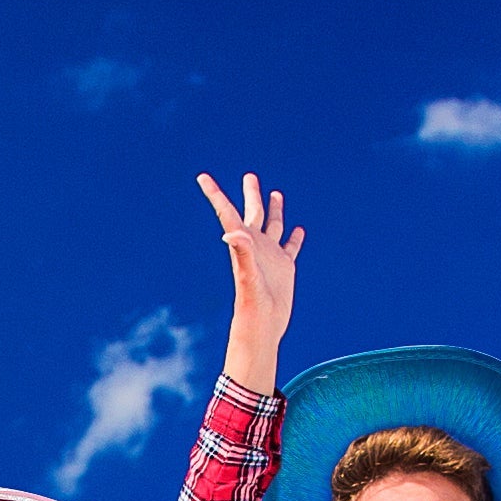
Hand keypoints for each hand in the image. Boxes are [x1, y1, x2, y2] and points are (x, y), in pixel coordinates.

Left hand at [197, 173, 299, 373]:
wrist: (263, 324)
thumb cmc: (251, 303)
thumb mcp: (247, 275)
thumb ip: (241, 252)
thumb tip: (230, 232)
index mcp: (242, 242)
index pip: (226, 212)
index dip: (214, 193)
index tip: (202, 177)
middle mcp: (255, 245)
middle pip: (253, 212)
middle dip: (251, 194)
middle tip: (249, 176)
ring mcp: (271, 255)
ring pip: (274, 225)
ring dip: (274, 209)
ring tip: (275, 193)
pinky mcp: (285, 266)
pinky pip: (291, 246)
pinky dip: (295, 237)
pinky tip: (298, 229)